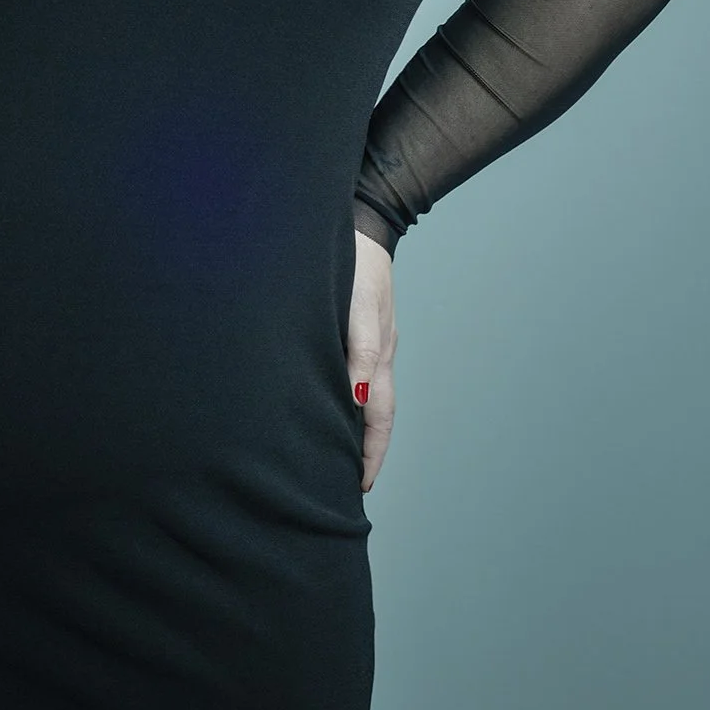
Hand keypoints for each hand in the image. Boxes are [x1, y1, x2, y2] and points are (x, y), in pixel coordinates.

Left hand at [347, 230, 397, 493]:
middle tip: (347, 482)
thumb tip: (357, 398)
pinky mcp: (357, 327)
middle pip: (374, 413)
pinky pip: (354, 372)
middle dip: (364, 449)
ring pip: (363, 394)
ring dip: (353, 425)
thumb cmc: (354, 265)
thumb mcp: (360, 309)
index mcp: (379, 355)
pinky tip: (331, 401)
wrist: (358, 224)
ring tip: (335, 453)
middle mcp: (377, 354)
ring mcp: (369, 340)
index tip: (360, 485)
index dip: (370, 453)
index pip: (377, 418)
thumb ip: (360, 351)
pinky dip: (346, 396)